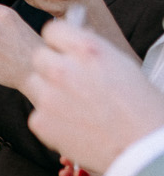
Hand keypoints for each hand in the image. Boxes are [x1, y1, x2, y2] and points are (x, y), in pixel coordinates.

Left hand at [23, 19, 163, 173]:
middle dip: (52, 66)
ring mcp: (47, 95)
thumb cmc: (140, 106)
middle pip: (39, 57)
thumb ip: (90, 52)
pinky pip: (37, 112)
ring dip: (48, 91)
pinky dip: (50, 118)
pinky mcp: (39, 121)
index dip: (59, 41)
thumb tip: (73, 41)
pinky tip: (74, 124)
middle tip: (70, 82)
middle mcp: (62, 69)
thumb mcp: (120, 65)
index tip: (62, 49)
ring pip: (34, 84)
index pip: (53, 30)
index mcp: (87, 49)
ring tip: (76, 105)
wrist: (140, 145)